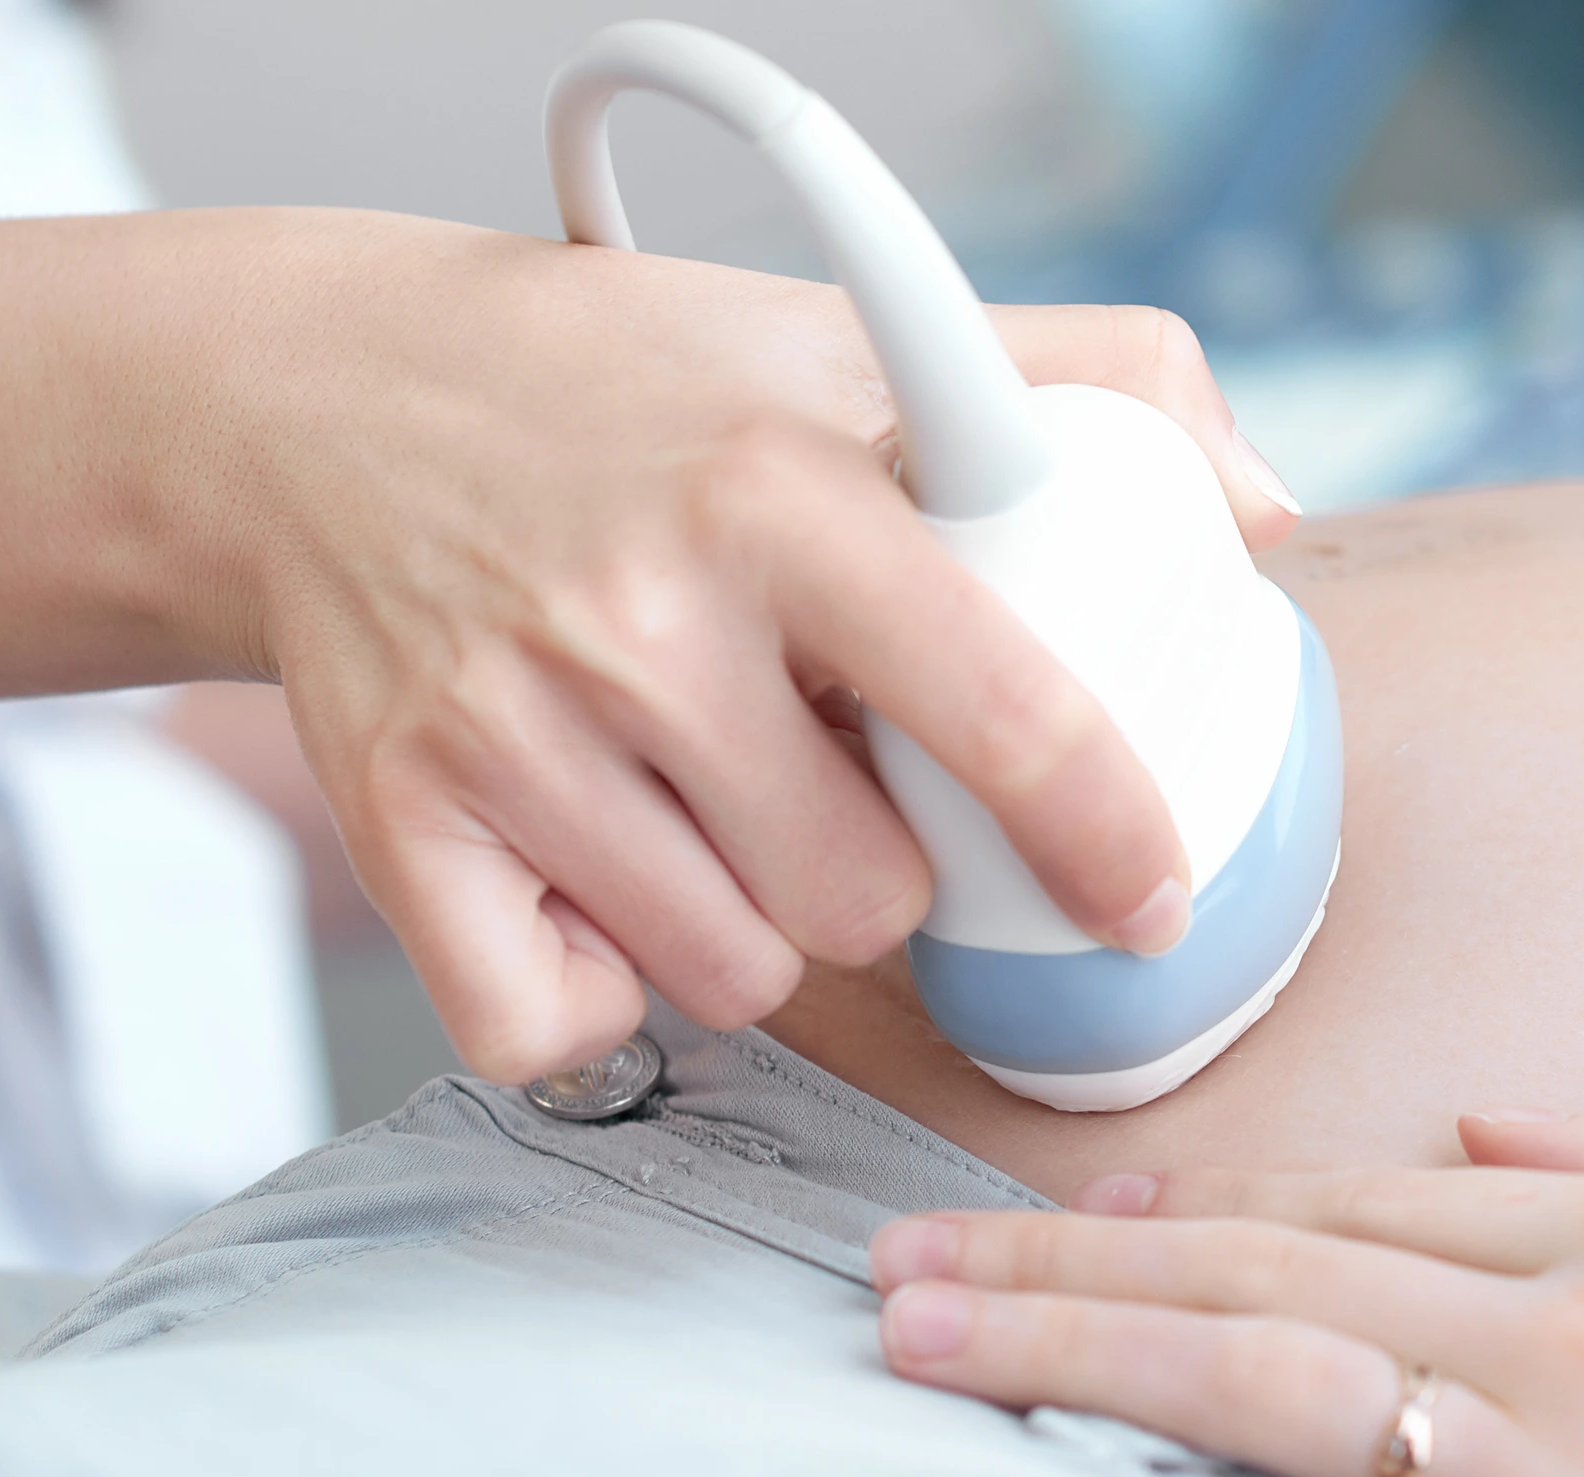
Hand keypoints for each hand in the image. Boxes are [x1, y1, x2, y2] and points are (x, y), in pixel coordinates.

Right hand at [130, 210, 1295, 1078]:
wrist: (321, 401)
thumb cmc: (629, 390)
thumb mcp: (852, 340)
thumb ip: (1089, 383)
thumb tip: (1262, 510)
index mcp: (783, 494)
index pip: (1001, 712)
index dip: (1104, 837)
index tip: (1148, 900)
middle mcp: (641, 616)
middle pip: (869, 899)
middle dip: (886, 868)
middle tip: (827, 770)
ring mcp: (506, 729)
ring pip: (735, 976)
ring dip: (754, 925)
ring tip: (710, 800)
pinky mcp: (397, 822)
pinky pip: (555, 1029)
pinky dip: (594, 998)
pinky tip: (601, 887)